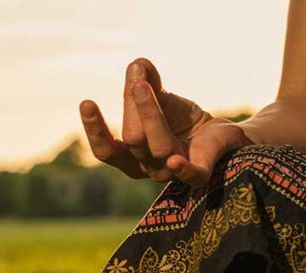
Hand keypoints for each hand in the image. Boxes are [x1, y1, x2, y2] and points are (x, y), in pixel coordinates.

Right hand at [79, 58, 251, 186]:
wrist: (219, 131)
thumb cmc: (182, 119)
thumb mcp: (161, 98)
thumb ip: (147, 82)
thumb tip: (137, 64)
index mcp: (131, 156)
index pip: (106, 150)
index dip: (95, 129)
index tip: (86, 102)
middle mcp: (147, 167)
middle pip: (134, 139)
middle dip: (133, 107)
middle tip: (137, 81)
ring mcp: (172, 173)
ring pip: (158, 147)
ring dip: (151, 115)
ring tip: (144, 86)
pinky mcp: (199, 173)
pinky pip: (189, 175)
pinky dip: (181, 169)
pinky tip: (174, 159)